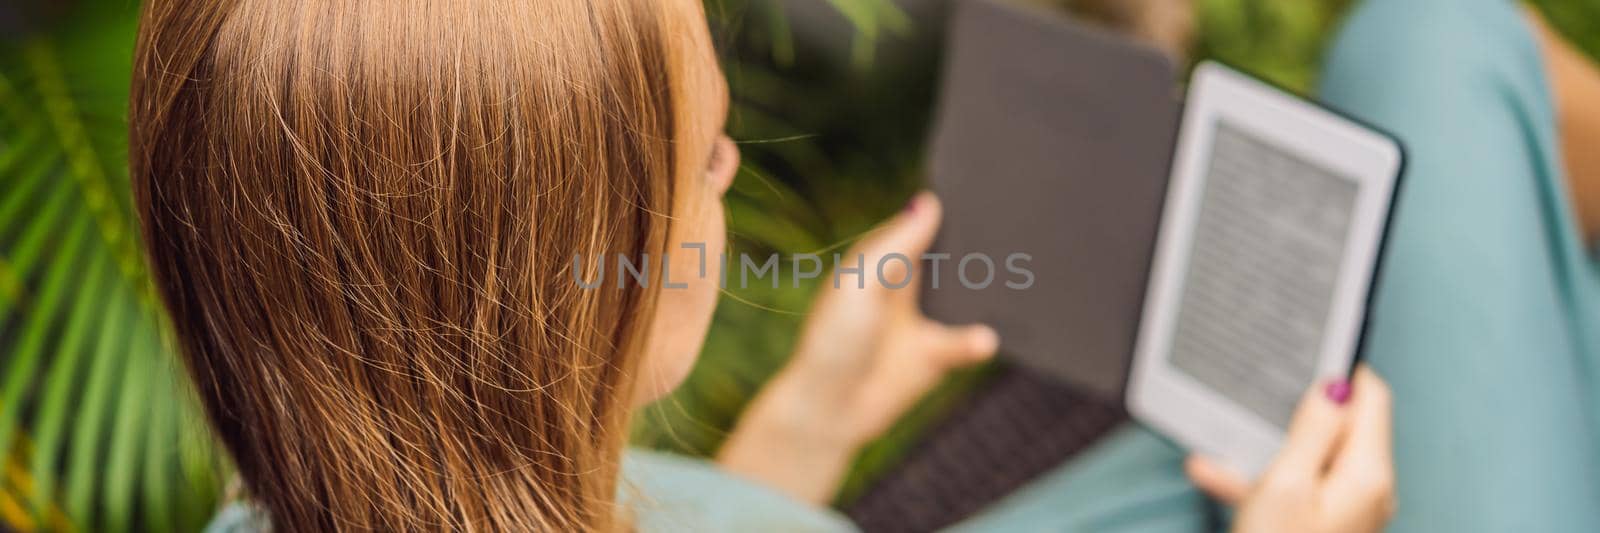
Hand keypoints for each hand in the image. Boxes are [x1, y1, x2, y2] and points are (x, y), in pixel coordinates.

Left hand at [717, 191, 998, 503]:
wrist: (828, 408)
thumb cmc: (832, 340)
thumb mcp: (860, 284)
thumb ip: (895, 246)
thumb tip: (929, 201)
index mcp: (882, 261)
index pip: (921, 225)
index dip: (948, 210)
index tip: (984, 191)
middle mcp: (906, 287)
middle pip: (951, 259)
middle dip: (977, 249)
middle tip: (1014, 232)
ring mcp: (924, 321)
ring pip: (967, 299)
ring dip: (987, 294)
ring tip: (1018, 280)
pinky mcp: (936, 357)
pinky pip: (967, 343)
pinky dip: (978, 340)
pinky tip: (985, 339)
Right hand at [1186, 365, 1395, 532]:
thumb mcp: (1285, 484)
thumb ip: (1313, 429)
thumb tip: (1335, 385)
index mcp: (1367, 473)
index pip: (1371, 398)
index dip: (1341, 370)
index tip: (1308, 349)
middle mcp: (1368, 491)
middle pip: (1341, 427)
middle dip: (1294, 410)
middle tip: (1259, 390)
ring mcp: (1348, 512)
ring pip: (1309, 459)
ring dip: (1265, 447)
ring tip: (1221, 443)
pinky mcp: (1325, 527)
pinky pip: (1295, 490)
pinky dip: (1260, 479)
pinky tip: (1214, 474)